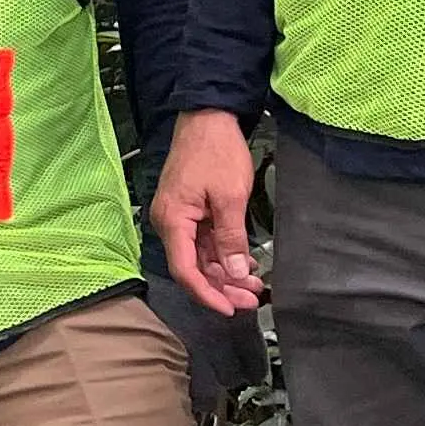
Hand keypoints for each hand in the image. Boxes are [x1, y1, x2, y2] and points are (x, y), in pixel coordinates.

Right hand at [151, 109, 267, 316]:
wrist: (208, 116)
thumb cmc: (215, 150)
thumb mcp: (230, 197)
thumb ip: (231, 239)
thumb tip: (237, 272)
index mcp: (173, 220)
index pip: (185, 270)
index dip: (208, 294)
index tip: (230, 309)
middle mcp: (170, 222)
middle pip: (193, 267)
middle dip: (222, 286)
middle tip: (251, 299)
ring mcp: (180, 216)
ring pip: (201, 257)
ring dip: (226, 272)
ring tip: (254, 284)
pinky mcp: (190, 211)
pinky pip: (204, 242)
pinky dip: (224, 254)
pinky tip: (245, 263)